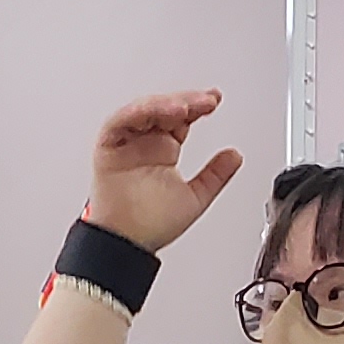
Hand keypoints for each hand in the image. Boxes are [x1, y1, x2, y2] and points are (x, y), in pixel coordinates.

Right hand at [87, 90, 246, 251]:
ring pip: (144, 110)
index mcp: (164, 150)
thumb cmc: (151, 225)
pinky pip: (119, 121)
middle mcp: (145, 143)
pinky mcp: (108, 146)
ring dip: (164, 104)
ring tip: (185, 108)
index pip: (181, 118)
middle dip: (186, 101)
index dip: (197, 106)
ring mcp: (126, 143)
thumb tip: (235, 156)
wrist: (128, 243)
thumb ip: (216, 175)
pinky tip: (157, 111)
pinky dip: (136, 112)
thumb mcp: (195, 197)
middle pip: (165, 109)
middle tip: (206, 101)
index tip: (214, 100)